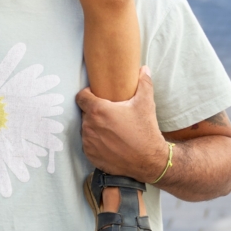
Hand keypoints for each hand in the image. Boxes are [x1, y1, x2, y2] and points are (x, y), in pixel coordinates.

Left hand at [75, 67, 168, 181]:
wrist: (149, 161)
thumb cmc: (146, 131)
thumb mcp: (146, 104)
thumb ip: (143, 83)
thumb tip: (144, 69)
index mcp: (98, 110)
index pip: (81, 96)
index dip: (88, 94)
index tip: (97, 96)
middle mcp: (89, 126)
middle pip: (85, 113)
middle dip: (94, 112)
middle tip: (109, 114)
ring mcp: (88, 142)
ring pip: (86, 129)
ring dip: (94, 127)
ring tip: (111, 129)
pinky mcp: (90, 155)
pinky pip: (88, 144)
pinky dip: (96, 142)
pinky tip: (110, 142)